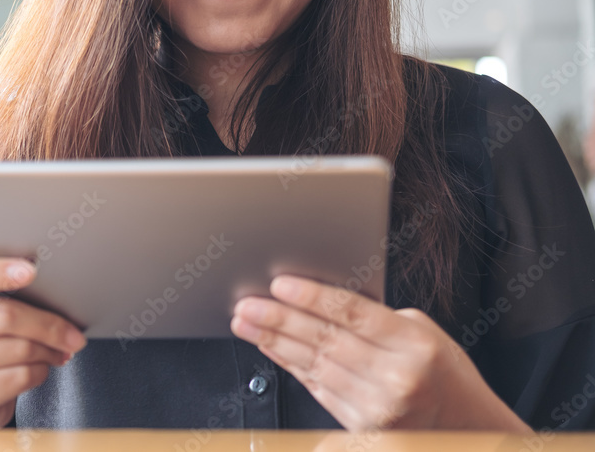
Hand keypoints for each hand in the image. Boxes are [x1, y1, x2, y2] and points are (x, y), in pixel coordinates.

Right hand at [0, 246, 87, 429]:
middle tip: (74, 332)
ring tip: (60, 348)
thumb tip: (28, 253)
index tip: (31, 270)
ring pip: (19, 349)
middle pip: (5, 316)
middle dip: (49, 324)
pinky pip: (20, 376)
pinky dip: (41, 371)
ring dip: (50, 349)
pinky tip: (41, 366)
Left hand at [231, 275, 532, 432]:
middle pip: (326, 340)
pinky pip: (316, 388)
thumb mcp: (421, 331)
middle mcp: (398, 379)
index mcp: (416, 345)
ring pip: (314, 365)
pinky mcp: (362, 428)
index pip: (354, 314)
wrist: (465, 426)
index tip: (279, 284)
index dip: (313, 297)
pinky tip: (269, 346)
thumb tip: (319, 298)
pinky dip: (289, 364)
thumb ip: (375, 317)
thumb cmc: (440, 370)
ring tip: (246, 322)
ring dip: (274, 341)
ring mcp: (379, 408)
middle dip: (279, 319)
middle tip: (247, 304)